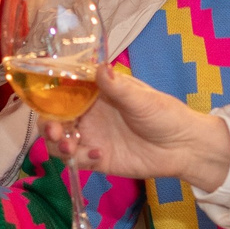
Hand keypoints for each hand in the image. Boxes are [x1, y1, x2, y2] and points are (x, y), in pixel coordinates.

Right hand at [51, 65, 229, 189]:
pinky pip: (77, 161)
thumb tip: (101, 67)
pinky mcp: (97, 160)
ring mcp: (91, 138)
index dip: (49, 97)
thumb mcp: (142, 99)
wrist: (183, 147)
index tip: (46, 103)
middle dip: (48, 127)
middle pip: (55, 120)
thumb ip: (118, 87)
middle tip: (55, 133)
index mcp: (96, 94)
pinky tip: (98, 156)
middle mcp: (88, 115)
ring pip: (60, 142)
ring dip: (58, 146)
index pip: (63, 92)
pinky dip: (80, 159)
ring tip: (71, 149)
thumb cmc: (165, 114)